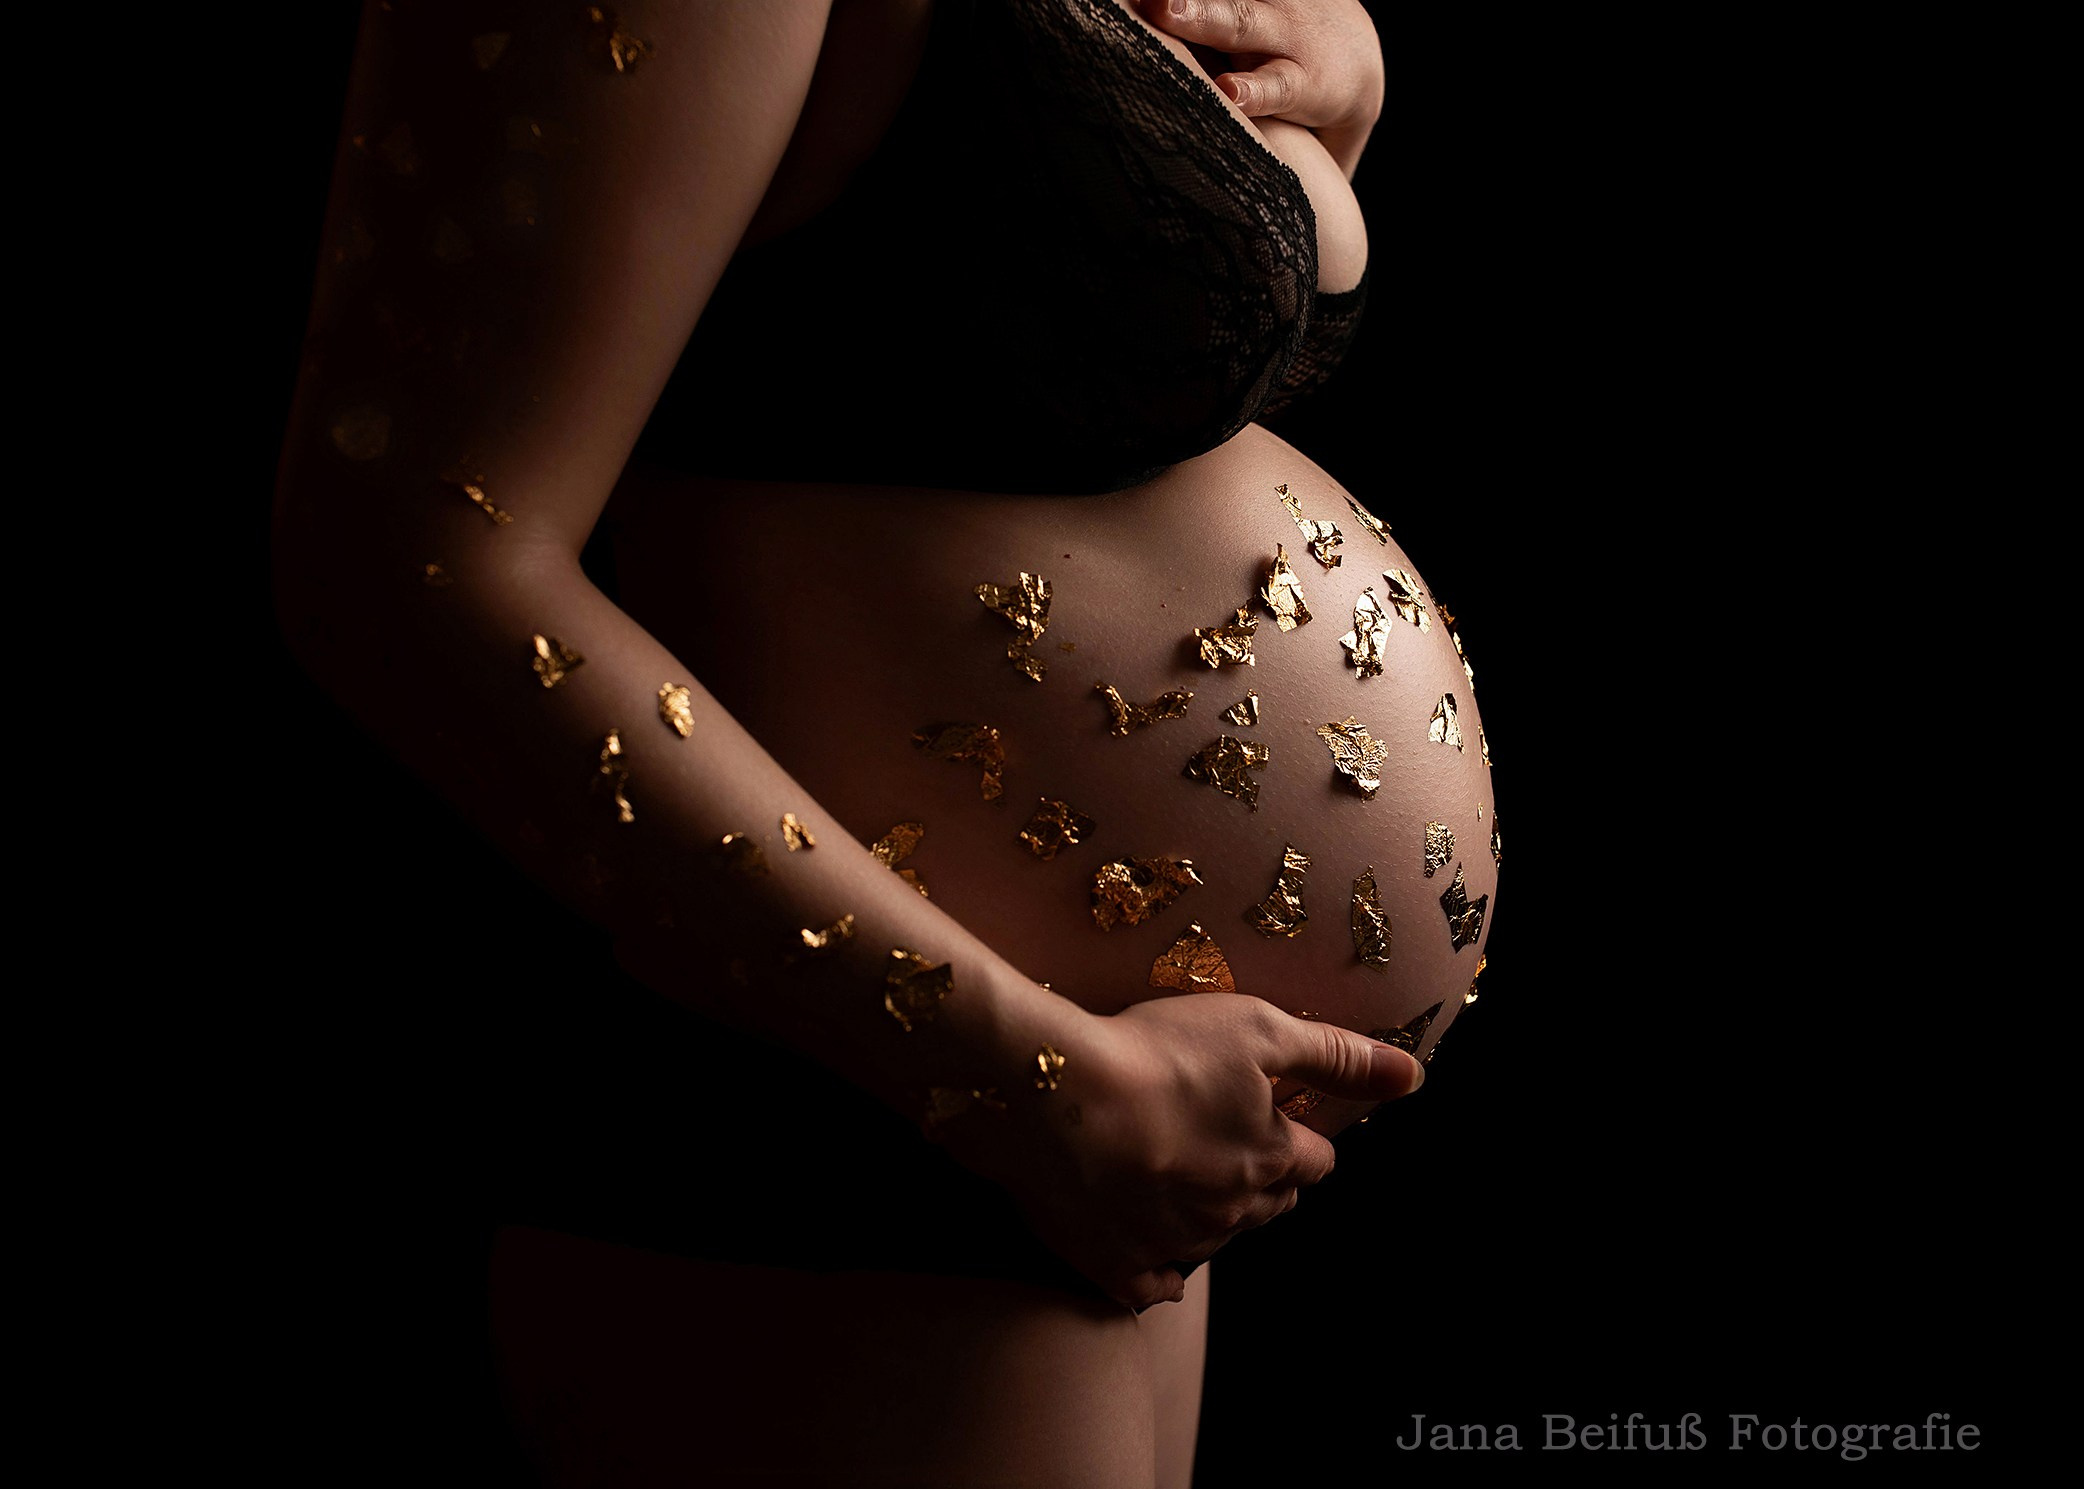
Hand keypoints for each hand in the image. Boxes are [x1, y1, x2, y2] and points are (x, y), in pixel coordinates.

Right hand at [935, 993, 1423, 1309]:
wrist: (1054, 1096)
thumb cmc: (1159, 1052)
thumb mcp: (1260, 1030)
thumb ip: (1336, 1055)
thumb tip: (1413, 1077)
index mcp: (1271, 1156)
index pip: (1315, 1160)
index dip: (1303, 1135)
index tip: (1282, 1116)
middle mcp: (1233, 1210)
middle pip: (1273, 1205)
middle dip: (1268, 1179)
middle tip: (1237, 1145)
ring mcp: (1174, 1242)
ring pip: (1217, 1238)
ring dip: (1212, 1212)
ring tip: (1183, 1175)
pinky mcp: (1116, 1263)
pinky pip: (1152, 1284)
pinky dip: (1157, 1268)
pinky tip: (1151, 1251)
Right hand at [1141, 0, 1384, 175]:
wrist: (1356, 47)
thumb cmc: (1323, 118)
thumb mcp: (1324, 153)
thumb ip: (1307, 185)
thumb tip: (1301, 258)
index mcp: (1306, 81)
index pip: (1279, 85)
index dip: (1254, 89)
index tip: (1230, 92)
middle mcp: (1283, 34)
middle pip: (1243, 25)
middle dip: (1205, 19)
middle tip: (1168, 12)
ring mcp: (1265, 4)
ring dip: (1186, 0)